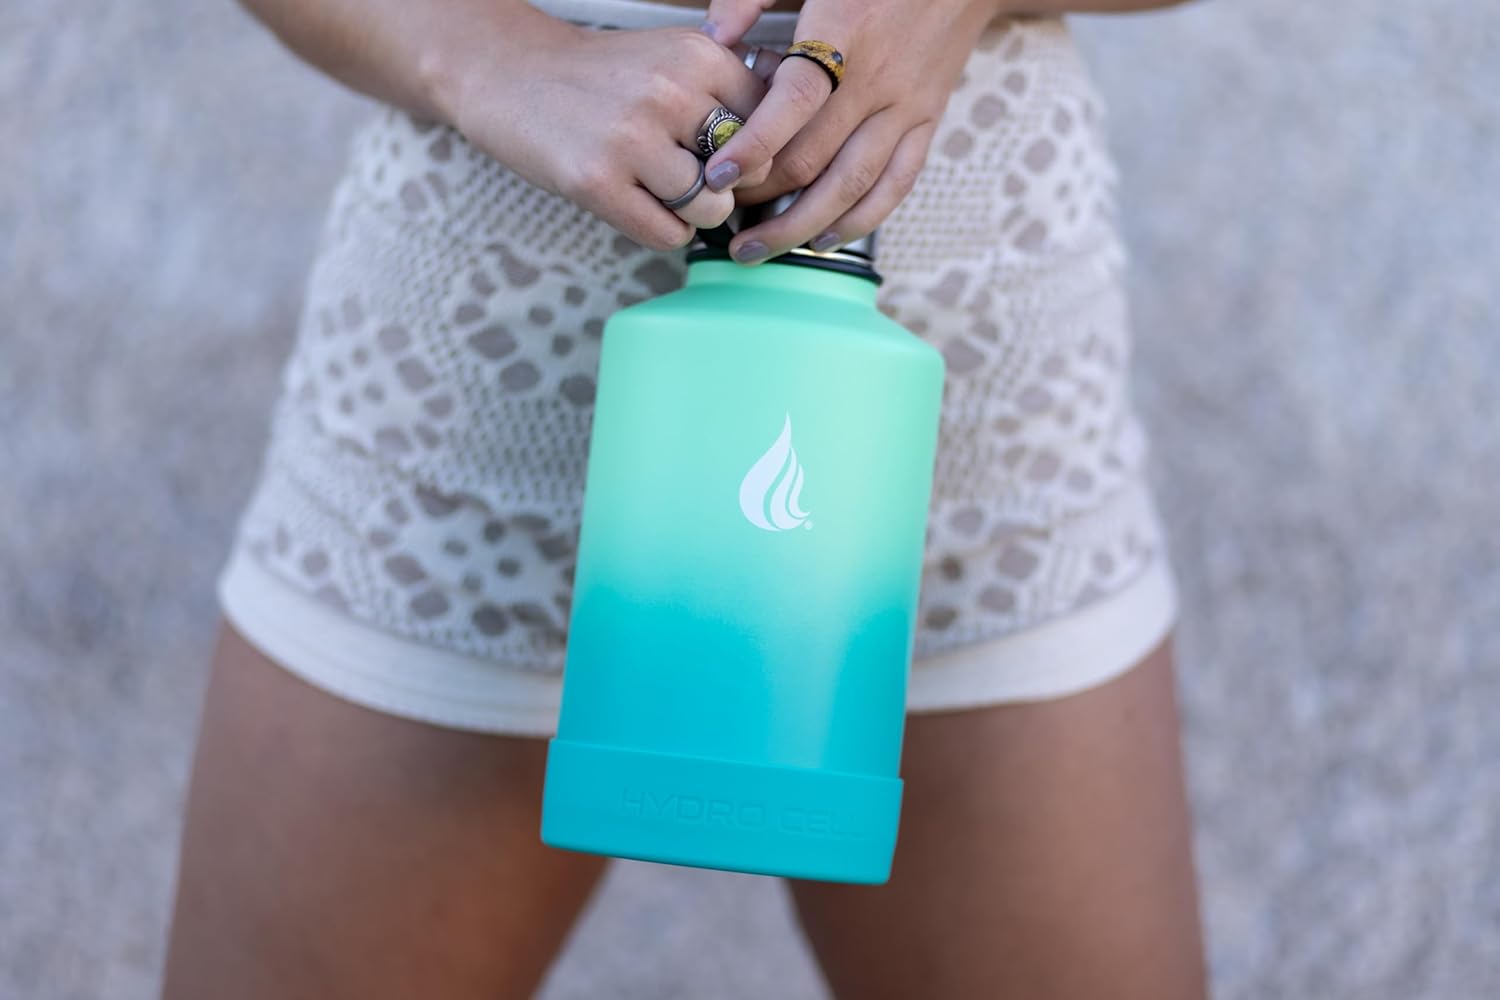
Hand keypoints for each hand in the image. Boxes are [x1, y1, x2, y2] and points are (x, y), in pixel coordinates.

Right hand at [444, 19, 771, 249]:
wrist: (511, 74)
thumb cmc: (603, 77)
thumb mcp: (671, 58)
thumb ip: (728, 91)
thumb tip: (788, 146)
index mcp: (698, 57)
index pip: (769, 127)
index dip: (757, 154)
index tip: (732, 159)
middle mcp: (669, 93)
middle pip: (746, 173)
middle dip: (729, 187)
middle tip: (697, 180)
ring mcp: (631, 140)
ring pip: (711, 210)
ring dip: (695, 214)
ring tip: (664, 192)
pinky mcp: (596, 182)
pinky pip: (668, 234)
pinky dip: (663, 230)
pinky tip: (639, 205)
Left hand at [701, 0, 1001, 262]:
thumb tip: (714, 39)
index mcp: (842, 33)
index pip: (793, 105)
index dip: (752, 147)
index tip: (716, 177)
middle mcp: (876, 79)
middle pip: (813, 158)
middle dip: (762, 197)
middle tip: (722, 217)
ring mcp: (906, 106)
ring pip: (851, 185)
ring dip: (802, 226)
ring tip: (761, 249)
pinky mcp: (929, 120)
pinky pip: (897, 184)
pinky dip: (860, 219)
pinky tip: (824, 239)